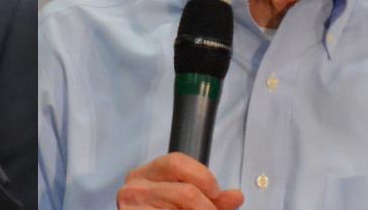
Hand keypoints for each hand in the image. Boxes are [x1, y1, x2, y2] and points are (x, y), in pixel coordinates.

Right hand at [116, 153, 244, 209]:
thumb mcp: (184, 204)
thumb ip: (210, 199)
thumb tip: (236, 196)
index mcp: (145, 176)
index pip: (176, 162)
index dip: (203, 177)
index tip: (215, 194)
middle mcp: (134, 188)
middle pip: (186, 191)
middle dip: (207, 208)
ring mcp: (131, 209)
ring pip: (182, 208)